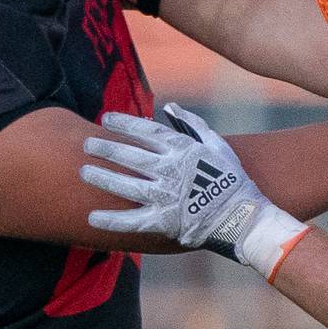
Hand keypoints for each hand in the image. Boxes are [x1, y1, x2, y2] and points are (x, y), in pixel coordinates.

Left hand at [81, 103, 308, 277]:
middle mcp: (170, 171)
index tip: (106, 119)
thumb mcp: (216, 145)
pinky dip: (110, 221)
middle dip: (105, 148)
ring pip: (125, 185)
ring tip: (84, 171)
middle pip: (129, 156)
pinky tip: (91, 218)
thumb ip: (192, 124)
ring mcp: (165, 197)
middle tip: (86, 144)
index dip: (124, 124)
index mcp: (182, 150)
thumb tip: (171, 107)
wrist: (243, 217)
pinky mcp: (163, 221)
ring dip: (102, 177)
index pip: (146, 131)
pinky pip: (131, 221)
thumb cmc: (232, 180)